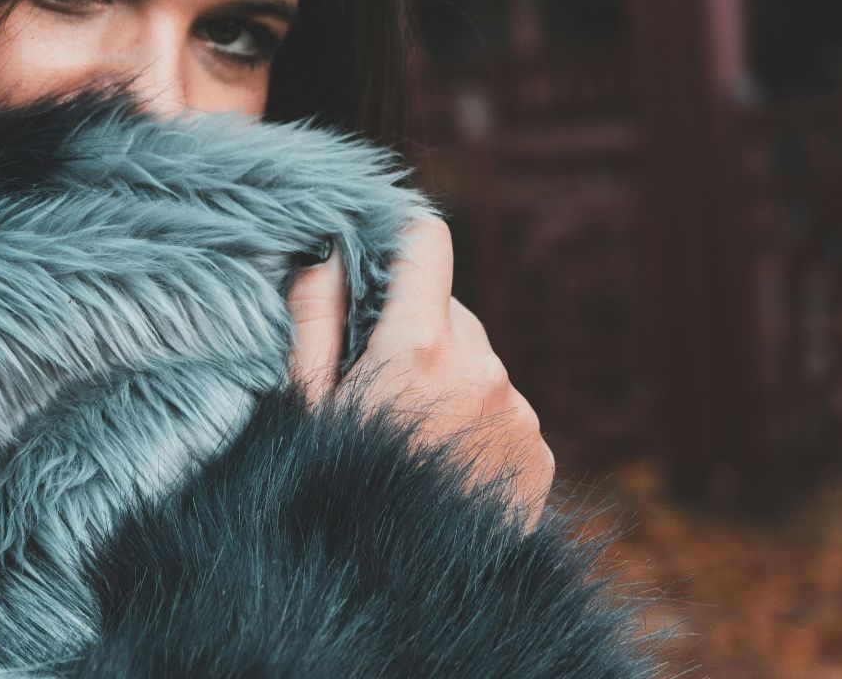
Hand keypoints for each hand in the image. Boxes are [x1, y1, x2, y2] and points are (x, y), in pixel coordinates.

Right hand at [287, 218, 554, 530]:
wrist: (395, 599)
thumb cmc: (330, 497)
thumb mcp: (301, 404)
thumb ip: (314, 314)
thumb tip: (327, 248)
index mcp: (420, 348)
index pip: (426, 243)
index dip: (398, 245)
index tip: (376, 266)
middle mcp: (484, 370)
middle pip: (449, 312)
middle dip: (413, 334)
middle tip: (373, 393)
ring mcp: (519, 414)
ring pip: (477, 363)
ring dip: (447, 382)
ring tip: (405, 443)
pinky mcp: (540, 455)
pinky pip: (503, 411)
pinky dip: (475, 425)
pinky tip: (440, 469)